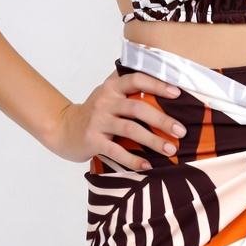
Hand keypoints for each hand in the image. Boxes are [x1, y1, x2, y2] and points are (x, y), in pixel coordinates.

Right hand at [53, 70, 185, 170]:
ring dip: (153, 140)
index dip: (157, 84)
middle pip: (138, 108)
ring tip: (171, 149)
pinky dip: (133, 159)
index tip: (177, 93)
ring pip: (130, 129)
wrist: (63, 129)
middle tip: (181, 131)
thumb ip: (129, 87)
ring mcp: (98, 121)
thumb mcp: (109, 93)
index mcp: (112, 86)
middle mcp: (105, 101)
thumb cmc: (95, 112)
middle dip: (162, 120)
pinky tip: (147, 165)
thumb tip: (166, 84)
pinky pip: (116, 150)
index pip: (137, 79)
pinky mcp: (92, 140)